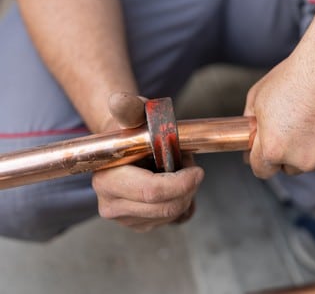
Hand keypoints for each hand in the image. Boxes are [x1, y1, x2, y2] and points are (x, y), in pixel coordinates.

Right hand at [92, 93, 203, 231]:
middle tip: (191, 167)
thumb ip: (129, 109)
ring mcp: (125, 219)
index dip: (181, 183)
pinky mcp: (140, 224)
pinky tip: (176, 187)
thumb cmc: (133, 129)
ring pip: (172, 215)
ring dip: (186, 193)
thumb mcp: (134, 114)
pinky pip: (173, 220)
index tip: (198, 170)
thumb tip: (118, 100)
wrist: (126, 146)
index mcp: (107, 180)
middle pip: (165, 207)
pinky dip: (183, 202)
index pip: (151, 191)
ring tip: (179, 171)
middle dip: (187, 187)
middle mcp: (111, 205)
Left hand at [244, 47, 314, 178]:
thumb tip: (251, 140)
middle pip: (290, 168)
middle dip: (289, 152)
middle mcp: (303, 160)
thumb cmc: (296, 75)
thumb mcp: (258, 98)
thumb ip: (252, 126)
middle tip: (296, 124)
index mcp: (274, 149)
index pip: (262, 170)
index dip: (260, 158)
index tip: (266, 149)